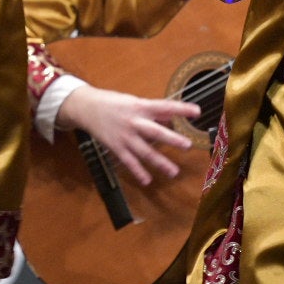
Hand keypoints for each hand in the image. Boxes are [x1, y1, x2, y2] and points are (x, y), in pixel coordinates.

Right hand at [57, 84, 200, 186]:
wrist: (86, 107)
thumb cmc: (112, 103)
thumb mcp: (133, 102)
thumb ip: (152, 112)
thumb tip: (170, 119)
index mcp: (140, 106)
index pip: (164, 106)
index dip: (181, 109)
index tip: (197, 112)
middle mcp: (134, 121)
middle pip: (156, 132)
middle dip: (172, 139)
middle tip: (188, 146)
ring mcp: (125, 136)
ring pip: (145, 151)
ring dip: (160, 162)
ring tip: (173, 172)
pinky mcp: (116, 147)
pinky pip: (129, 162)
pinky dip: (138, 172)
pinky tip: (147, 181)